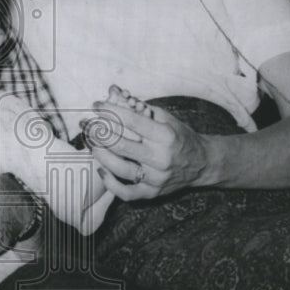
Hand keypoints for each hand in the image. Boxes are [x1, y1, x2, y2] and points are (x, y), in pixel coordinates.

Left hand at [88, 90, 211, 199]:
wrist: (202, 163)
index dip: (111, 111)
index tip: (96, 105)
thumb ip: (142, 110)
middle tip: (87, 125)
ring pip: (120, 169)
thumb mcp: (166, 118)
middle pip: (122, 146)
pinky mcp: (152, 193)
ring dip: (101, 155)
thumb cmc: (180, 136)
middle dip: (99, 133)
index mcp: (166, 136)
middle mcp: (161, 158)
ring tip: (91, 143)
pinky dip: (110, 183)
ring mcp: (156, 178)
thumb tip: (115, 96)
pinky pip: (126, 192)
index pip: (132, 121)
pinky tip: (102, 169)